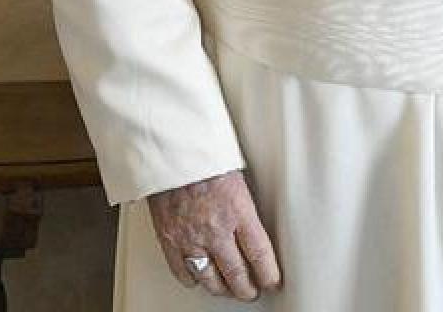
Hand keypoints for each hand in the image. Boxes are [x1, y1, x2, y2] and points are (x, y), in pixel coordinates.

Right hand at [147, 169, 281, 300]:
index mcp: (238, 210)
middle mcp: (215, 228)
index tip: (273, 281)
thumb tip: (256, 228)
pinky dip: (193, 279)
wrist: (172, 149)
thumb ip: (245, 207)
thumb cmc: (206, 156)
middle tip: (252, 291)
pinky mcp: (170, 240)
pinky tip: (200, 278)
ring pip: (210, 279)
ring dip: (222, 288)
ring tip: (229, 289)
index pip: (259, 254)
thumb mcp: (239, 178)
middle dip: (247, 288)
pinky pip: (183, 272)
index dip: (268, 274)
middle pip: (236, 273)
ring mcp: (191, 237)